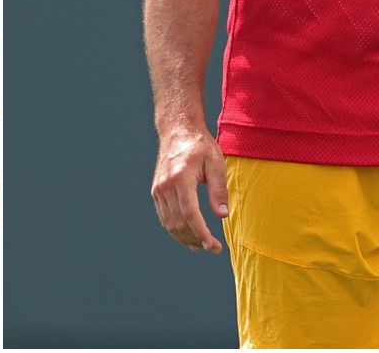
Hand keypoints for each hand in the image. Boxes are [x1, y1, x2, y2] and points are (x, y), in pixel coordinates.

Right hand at [150, 126, 227, 252]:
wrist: (177, 130)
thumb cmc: (200, 146)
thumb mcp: (216, 163)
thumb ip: (219, 190)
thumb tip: (222, 215)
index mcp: (181, 178)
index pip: (189, 214)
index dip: (201, 233)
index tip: (213, 246)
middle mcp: (165, 185)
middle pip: (178, 223)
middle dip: (195, 239)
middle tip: (213, 247)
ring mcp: (158, 189)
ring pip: (169, 223)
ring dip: (185, 238)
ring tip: (201, 245)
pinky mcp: (156, 191)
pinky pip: (164, 216)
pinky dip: (175, 229)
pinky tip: (188, 235)